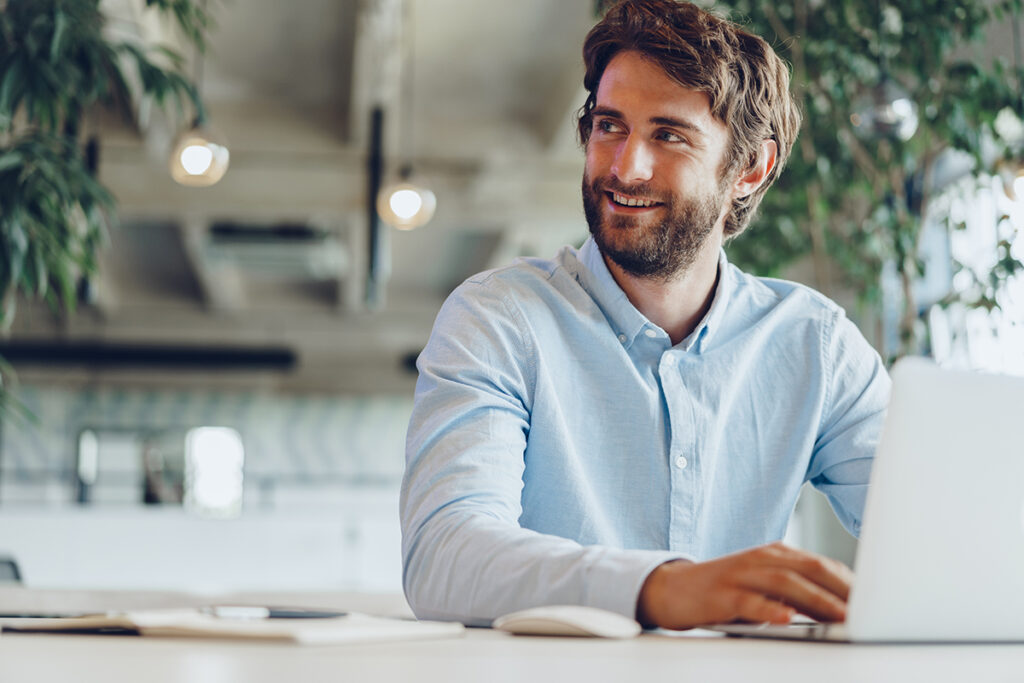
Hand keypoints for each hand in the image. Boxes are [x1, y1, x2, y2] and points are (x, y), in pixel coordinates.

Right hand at [636, 542, 852, 629]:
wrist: (673, 588)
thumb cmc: (726, 590)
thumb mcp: (764, 584)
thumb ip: (797, 590)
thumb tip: (841, 608)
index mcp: (776, 553)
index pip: (823, 564)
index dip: (851, 583)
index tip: (878, 602)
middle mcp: (761, 558)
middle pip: (810, 569)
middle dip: (843, 591)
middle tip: (869, 611)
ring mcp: (741, 574)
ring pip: (786, 583)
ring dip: (817, 601)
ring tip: (842, 617)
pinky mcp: (721, 594)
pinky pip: (749, 601)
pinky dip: (770, 609)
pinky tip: (786, 618)